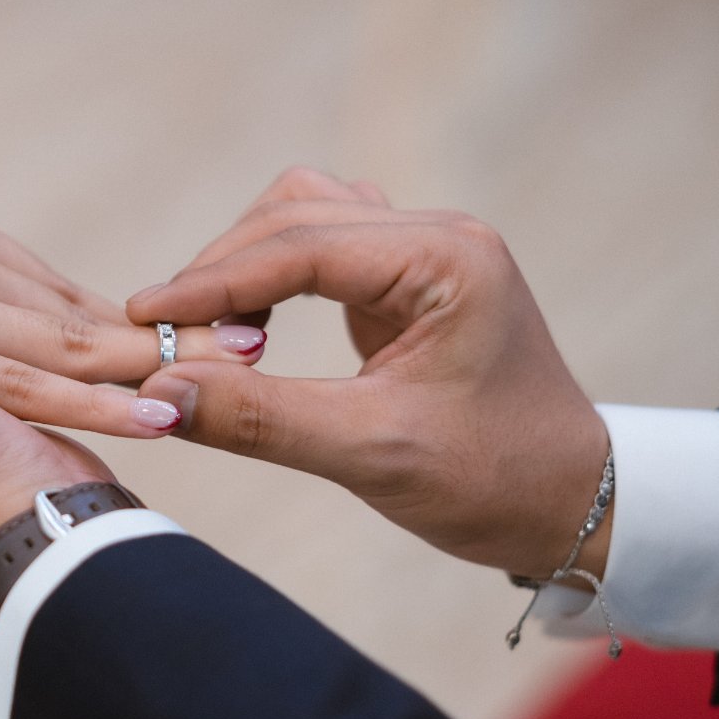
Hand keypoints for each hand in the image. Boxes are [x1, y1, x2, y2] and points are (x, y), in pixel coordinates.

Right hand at [126, 168, 609, 579]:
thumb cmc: (493, 480)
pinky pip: (321, 252)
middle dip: (222, 269)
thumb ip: (262, 420)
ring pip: (303, 218)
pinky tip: (247, 327)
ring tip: (204, 330)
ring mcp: (425, 253)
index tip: (146, 317)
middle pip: (294, 214)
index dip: (213, 281)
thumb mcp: (372, 454)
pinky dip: (271, 278)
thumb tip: (161, 392)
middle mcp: (437, 236)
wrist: (572, 504)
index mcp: (445, 259)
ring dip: (244, 264)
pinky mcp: (408, 281)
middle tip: (165, 335)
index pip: (300, 245)